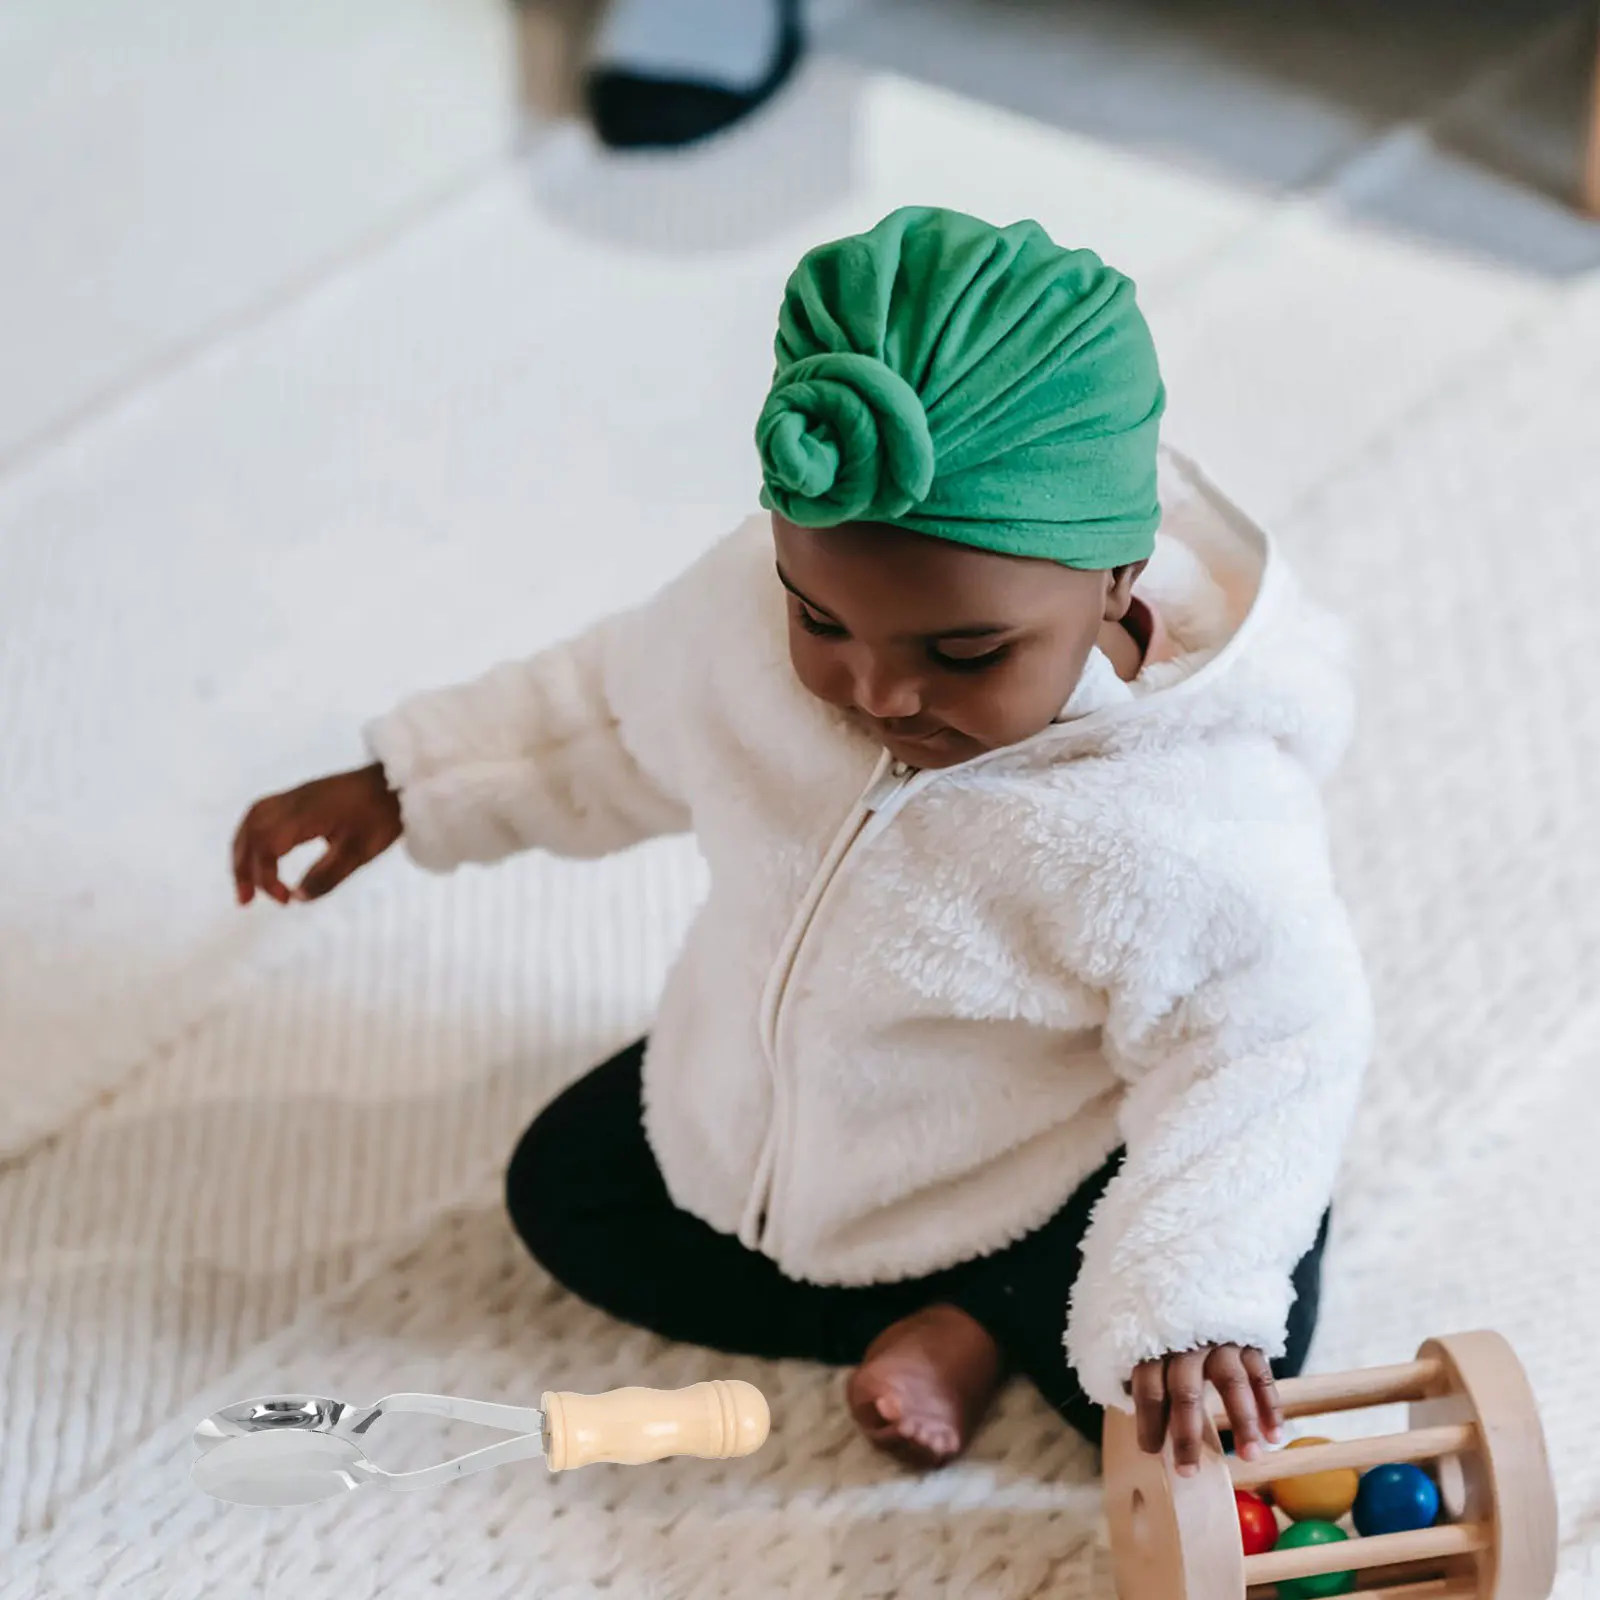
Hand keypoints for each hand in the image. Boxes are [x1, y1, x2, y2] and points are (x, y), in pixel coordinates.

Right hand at [232, 763, 401, 905]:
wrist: (396, 782)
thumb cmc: (381, 815)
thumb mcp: (359, 851)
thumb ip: (327, 876)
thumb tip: (298, 897)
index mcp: (303, 815)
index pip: (266, 847)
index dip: (266, 878)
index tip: (285, 900)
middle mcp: (292, 802)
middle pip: (250, 833)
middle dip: (242, 868)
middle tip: (244, 901)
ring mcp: (295, 795)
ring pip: (252, 820)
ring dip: (243, 851)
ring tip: (245, 881)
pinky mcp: (301, 795)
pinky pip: (263, 812)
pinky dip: (253, 835)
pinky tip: (261, 852)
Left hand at [1130, 1344, 1282, 1475]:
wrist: (1201, 1290)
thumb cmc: (1171, 1336)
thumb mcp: (1151, 1351)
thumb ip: (1152, 1384)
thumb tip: (1149, 1434)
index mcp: (1156, 1347)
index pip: (1148, 1387)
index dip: (1148, 1421)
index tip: (1151, 1452)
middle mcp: (1187, 1344)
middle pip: (1185, 1391)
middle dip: (1186, 1435)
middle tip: (1189, 1471)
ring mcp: (1221, 1341)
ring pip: (1232, 1382)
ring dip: (1242, 1422)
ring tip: (1250, 1456)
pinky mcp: (1249, 1341)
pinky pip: (1262, 1374)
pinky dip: (1270, 1406)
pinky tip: (1275, 1436)